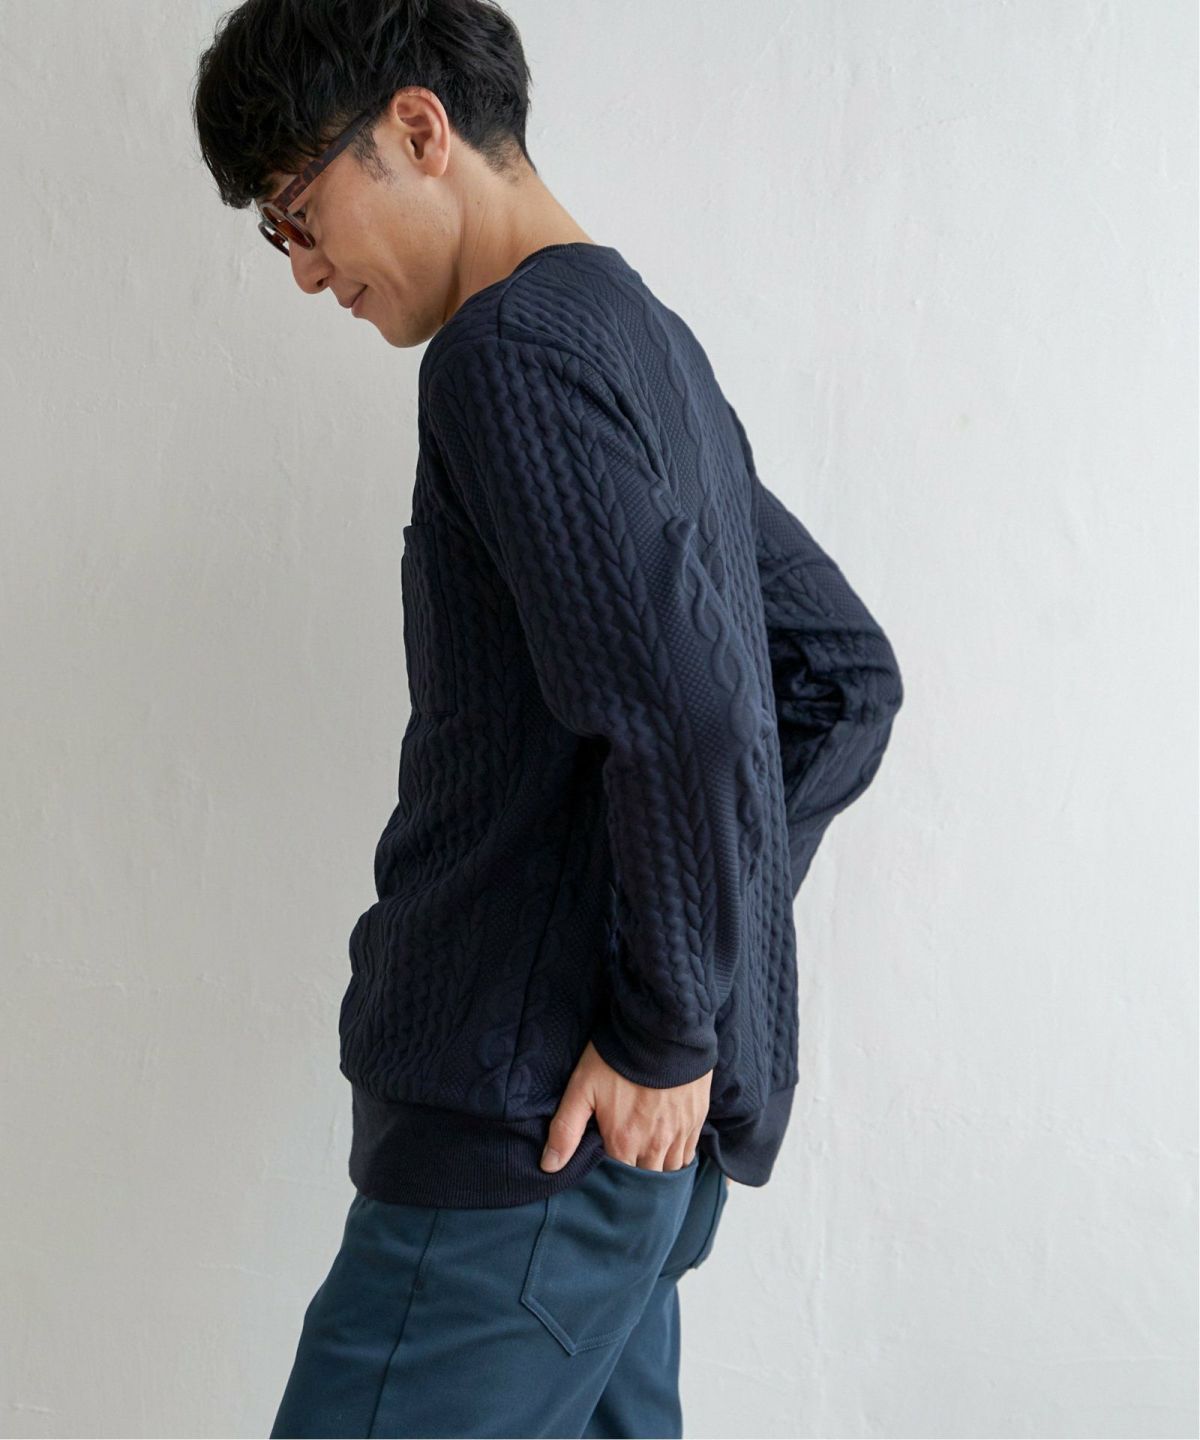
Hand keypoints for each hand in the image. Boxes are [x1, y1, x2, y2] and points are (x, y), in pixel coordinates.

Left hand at [540, 1040, 712, 1172]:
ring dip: (659, 1169)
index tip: (606, 1168)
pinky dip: (679, 1155)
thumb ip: (565, 1130)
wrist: (663, 1028)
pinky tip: (668, 1146)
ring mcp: (680, 1133)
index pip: (618, 1180)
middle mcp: (655, 1145)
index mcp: (624, 1142)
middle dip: (636, 1178)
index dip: (611, 1177)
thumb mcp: (582, 1088)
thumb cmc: (618, 1057)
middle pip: (646, 1179)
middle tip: (626, 1163)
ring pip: (671, 1170)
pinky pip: (689, 1153)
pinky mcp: (697, 1119)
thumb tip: (548, 1166)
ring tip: (647, 1159)